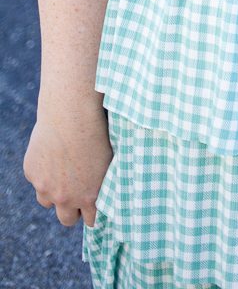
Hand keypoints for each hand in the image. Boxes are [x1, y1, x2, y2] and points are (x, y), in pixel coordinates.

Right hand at [23, 104, 112, 227]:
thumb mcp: (108, 160)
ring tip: (63, 172)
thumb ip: (102, 182)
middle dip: (72, 210)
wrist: (71, 113)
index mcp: (89, 196)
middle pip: (67, 219)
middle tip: (76, 193)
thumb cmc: (97, 131)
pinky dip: (42, 171)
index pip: (91, 220)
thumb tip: (106, 191)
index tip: (93, 205)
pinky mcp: (32, 173)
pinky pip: (37, 179)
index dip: (92, 212)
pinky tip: (52, 152)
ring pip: (47, 201)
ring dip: (53, 192)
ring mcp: (45, 187)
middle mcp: (66, 198)